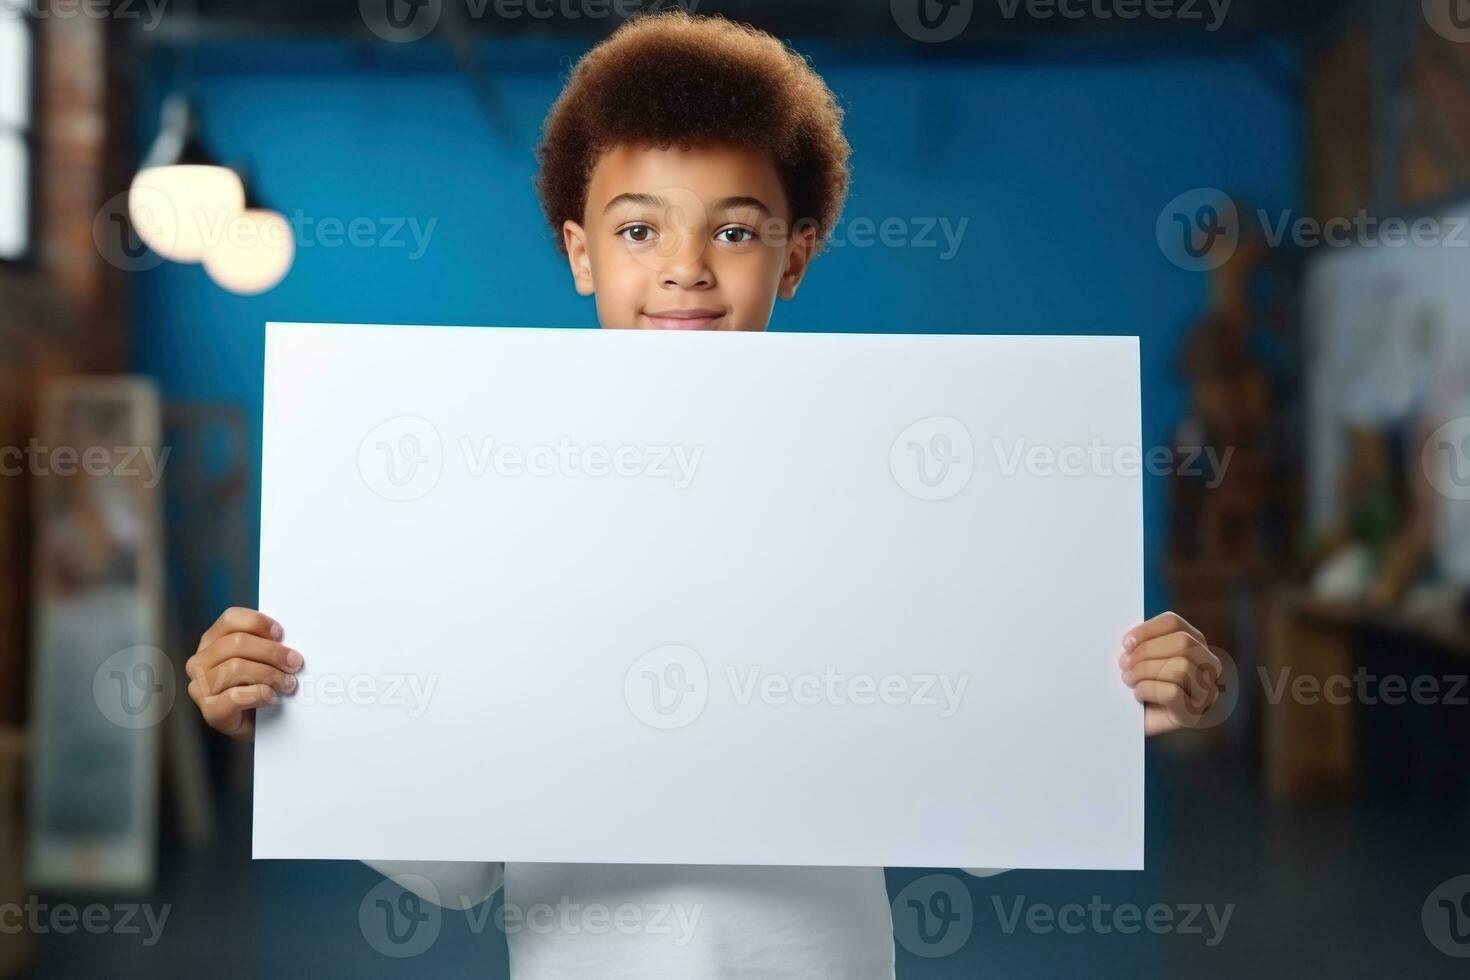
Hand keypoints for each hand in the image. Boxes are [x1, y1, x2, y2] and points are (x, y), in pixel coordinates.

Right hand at [185, 607, 302, 740]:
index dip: (258, 622)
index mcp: (211, 642)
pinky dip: (260, 694)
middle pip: (236, 643)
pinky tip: (273, 697)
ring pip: (236, 667)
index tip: (281, 634)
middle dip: (272, 652)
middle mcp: (200, 662)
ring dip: (270, 674)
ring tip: (288, 683)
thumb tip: (288, 637)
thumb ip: (267, 644)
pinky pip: (235, 696)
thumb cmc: (262, 688)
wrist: (263, 727)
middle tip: (295, 662)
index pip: (230, 619)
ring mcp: (200, 688)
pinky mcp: (210, 712)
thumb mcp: (262, 660)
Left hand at [1118, 611, 1219, 735]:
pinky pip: (1172, 693)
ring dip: (1145, 671)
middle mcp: (1209, 666)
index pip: (1174, 623)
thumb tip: (1130, 641)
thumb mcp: (1140, 656)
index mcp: (1196, 643)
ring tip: (1129, 678)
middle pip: (1183, 643)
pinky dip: (1148, 690)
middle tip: (1124, 663)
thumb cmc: (1137, 682)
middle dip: (1146, 652)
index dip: (1147, 630)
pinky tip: (1137, 694)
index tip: (1126, 643)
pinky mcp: (1193, 715)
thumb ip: (1141, 641)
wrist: (1131, 720)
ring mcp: (1205, 692)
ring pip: (1181, 667)